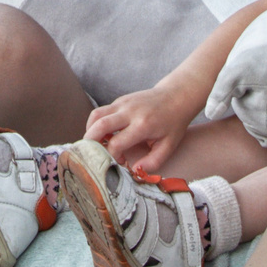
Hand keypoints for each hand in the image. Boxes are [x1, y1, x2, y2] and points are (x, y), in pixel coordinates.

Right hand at [84, 82, 203, 174]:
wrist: (176, 96)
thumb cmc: (173, 123)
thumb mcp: (169, 145)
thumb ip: (153, 161)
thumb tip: (135, 170)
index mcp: (143, 125)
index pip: (116, 143)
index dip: (113, 156)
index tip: (120, 162)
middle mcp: (130, 112)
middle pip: (99, 125)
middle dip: (90, 143)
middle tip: (91, 155)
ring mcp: (123, 103)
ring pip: (95, 115)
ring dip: (90, 131)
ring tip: (95, 145)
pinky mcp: (120, 100)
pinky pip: (101, 111)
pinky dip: (96, 124)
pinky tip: (103, 135)